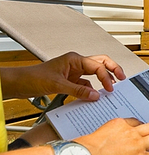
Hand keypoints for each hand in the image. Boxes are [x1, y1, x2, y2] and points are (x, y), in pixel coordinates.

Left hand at [3, 52, 126, 100]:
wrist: (20, 83)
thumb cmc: (34, 78)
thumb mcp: (58, 85)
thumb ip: (78, 90)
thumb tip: (95, 95)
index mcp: (75, 59)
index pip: (97, 66)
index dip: (106, 77)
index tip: (110, 88)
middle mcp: (76, 63)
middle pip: (100, 62)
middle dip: (112, 69)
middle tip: (122, 78)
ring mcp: (73, 71)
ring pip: (94, 72)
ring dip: (103, 78)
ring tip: (112, 86)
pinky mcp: (70, 79)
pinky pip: (85, 82)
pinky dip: (91, 88)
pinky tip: (94, 95)